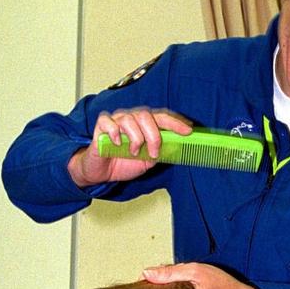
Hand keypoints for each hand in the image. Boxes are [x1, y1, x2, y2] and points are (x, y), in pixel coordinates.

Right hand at [69, 109, 191, 187]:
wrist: (101, 172)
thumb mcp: (146, 161)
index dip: (175, 122)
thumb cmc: (123, 163)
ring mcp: (116, 120)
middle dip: (154, 136)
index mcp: (144, 124)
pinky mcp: (101, 127)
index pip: (162, 117)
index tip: (188, 131)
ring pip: (129, 119)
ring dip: (135, 139)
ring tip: (133, 152)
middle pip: (146, 115)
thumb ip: (158, 152)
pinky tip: (116, 143)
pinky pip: (108, 122)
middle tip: (153, 153)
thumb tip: (174, 147)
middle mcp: (131, 118)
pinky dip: (114, 133)